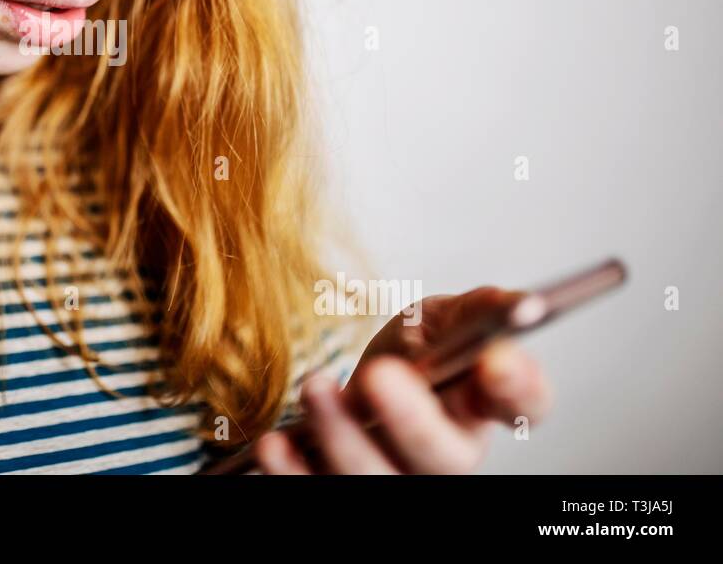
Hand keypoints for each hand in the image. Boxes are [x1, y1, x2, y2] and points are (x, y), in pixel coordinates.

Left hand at [252, 287, 553, 473]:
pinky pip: (321, 494)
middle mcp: (445, 454)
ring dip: (342, 438)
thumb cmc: (411, 355)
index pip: (523, 406)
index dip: (518, 389)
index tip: (498, 360)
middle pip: (442, 458)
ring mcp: (394, 476)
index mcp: (479, 406)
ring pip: (377, 480)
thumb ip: (475, 310)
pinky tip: (274, 443)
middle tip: (379, 374)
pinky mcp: (343, 486)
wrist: (358, 382)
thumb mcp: (442, 319)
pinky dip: (293, 472)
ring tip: (315, 387)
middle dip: (411, 419)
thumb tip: (517, 304)